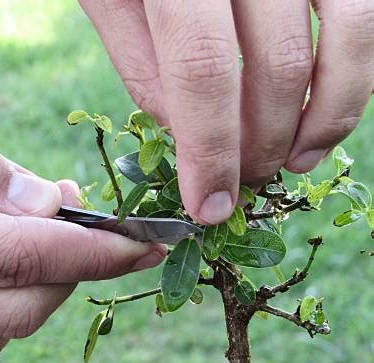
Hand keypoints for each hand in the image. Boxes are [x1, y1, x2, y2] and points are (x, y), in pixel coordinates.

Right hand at [0, 100, 164, 360]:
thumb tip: (49, 205)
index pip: (15, 260)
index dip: (90, 252)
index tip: (143, 241)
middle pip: (15, 311)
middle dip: (72, 270)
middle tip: (89, 220)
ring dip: (39, 289)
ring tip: (47, 231)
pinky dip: (0, 304)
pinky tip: (6, 258)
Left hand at [81, 0, 373, 223]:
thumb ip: (146, 65)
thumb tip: (192, 140)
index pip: (203, 70)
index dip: (211, 152)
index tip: (209, 207)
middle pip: (277, 65)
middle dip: (261, 145)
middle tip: (243, 184)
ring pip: (347, 36)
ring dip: (326, 118)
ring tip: (294, 160)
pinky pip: (363, 15)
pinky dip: (352, 71)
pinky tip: (323, 108)